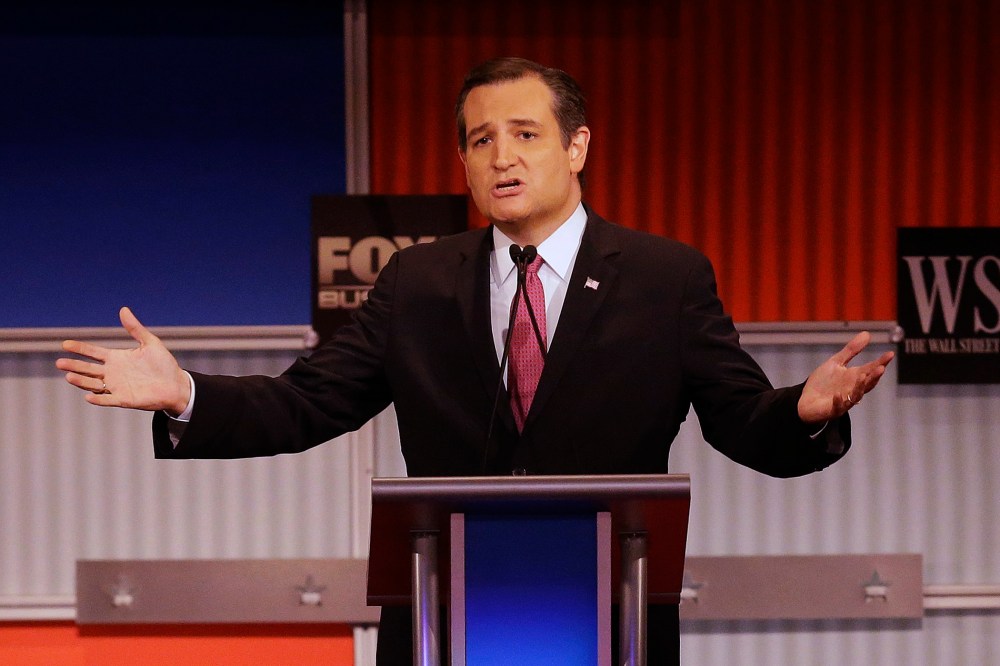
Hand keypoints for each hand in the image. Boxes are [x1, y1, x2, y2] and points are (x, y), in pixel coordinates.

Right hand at [56, 307, 190, 414]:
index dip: (79, 349)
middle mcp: (112, 373)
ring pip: (93, 384)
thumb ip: (135, 328)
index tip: (65, 344)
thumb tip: (123, 309)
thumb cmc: (163, 364)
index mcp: (116, 358)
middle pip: (88, 369)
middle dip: (74, 365)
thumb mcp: (150, 343)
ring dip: (81, 381)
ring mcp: (117, 387)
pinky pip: (107, 399)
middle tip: (60, 362)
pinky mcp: (124, 399)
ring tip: (69, 376)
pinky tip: (88, 396)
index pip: (93, 353)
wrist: (176, 384)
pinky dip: (98, 398)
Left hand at [797, 331, 893, 423]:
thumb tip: (867, 333)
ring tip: (863, 376)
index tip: (890, 354)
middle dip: (874, 377)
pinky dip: (839, 401)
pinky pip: (838, 407)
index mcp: (855, 377)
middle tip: (881, 368)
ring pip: (856, 396)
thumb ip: (851, 350)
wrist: (806, 400)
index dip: (881, 362)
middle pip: (867, 383)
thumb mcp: (836, 362)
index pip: (871, 369)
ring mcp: (844, 401)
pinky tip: (838, 395)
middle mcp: (853, 389)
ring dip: (860, 387)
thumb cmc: (823, 382)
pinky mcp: (833, 410)